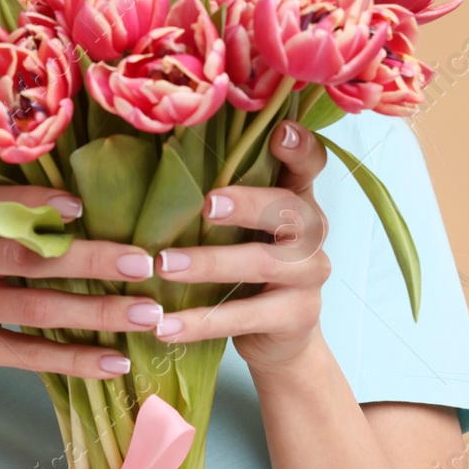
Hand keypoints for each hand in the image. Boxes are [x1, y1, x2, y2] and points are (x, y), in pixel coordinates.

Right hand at [0, 183, 166, 390]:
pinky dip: (74, 359)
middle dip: (89, 260)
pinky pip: (26, 354)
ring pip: (34, 309)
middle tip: (143, 263)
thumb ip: (0, 215)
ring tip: (147, 315)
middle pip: (25, 256)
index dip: (32, 203)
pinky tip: (114, 361)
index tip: (81, 207)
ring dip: (96, 313)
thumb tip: (83, 203)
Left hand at [151, 119, 330, 373]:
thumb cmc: (246, 266)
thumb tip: (155, 160)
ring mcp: (310, 274)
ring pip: (263, 264)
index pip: (311, 163)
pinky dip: (203, 321)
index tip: (279, 132)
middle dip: (248, 204)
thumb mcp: (240, 227)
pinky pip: (247, 315)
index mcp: (297, 197)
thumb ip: (221, 195)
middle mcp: (312, 231)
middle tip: (206, 206)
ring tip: (164, 267)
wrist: (278, 337)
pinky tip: (166, 326)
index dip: (301, 146)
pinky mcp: (298, 315)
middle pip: (289, 210)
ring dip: (209, 264)